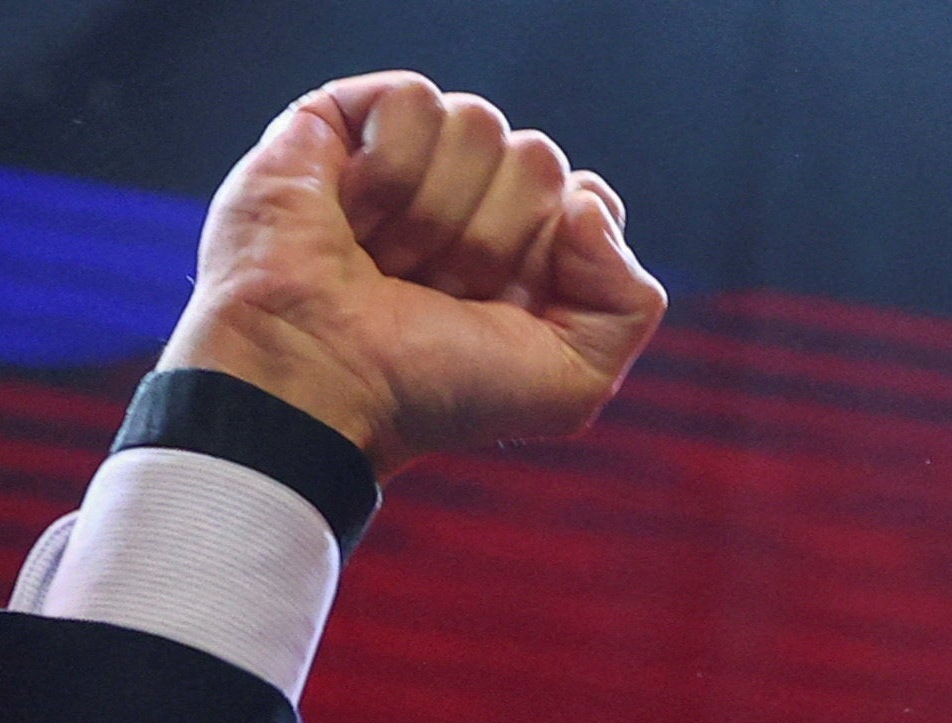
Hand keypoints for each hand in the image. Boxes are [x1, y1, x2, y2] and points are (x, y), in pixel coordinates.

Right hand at [158, 72, 666, 478]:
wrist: (321, 382)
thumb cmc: (432, 392)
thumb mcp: (572, 385)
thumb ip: (630, 303)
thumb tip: (587, 200)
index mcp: (530, 255)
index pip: (588, 200)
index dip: (555, 254)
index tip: (501, 308)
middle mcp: (474, 201)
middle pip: (540, 159)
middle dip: (492, 239)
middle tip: (432, 290)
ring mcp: (411, 160)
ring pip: (481, 124)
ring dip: (436, 212)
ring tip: (385, 260)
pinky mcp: (346, 122)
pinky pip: (417, 100)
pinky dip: (391, 170)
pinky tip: (351, 215)